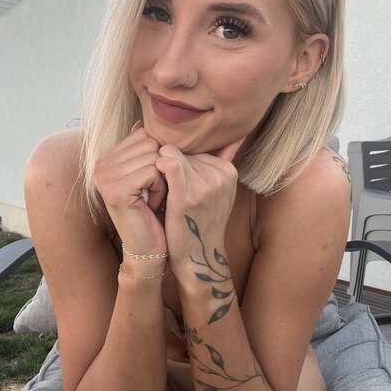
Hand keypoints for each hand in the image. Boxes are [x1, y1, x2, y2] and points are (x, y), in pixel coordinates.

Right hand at [94, 121, 167, 256]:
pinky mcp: (115, 190)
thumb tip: (140, 123)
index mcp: (106, 158)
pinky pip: (153, 171)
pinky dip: (161, 188)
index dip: (158, 156)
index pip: (144, 134)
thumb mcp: (148, 175)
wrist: (148, 248)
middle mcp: (100, 165)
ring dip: (163, 179)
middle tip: (154, 192)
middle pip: (150, 142)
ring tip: (153, 198)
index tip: (153, 181)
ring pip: (153, 156)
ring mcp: (104, 177)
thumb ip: (141, 150)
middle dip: (161, 167)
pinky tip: (152, 205)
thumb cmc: (152, 212)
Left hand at [155, 137, 245, 277]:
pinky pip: (168, 164)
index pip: (196, 147)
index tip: (177, 178)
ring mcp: (205, 185)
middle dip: (171, 163)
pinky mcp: (187, 196)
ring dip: (160, 167)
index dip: (180, 160)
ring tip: (161, 188)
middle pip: (184, 150)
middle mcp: (220, 176)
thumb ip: (221, 160)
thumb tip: (234, 133)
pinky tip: (156, 180)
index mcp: (228, 171)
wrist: (198, 257)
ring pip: (172, 154)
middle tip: (167, 185)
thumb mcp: (217, 190)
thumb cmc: (200, 221)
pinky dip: (158, 167)